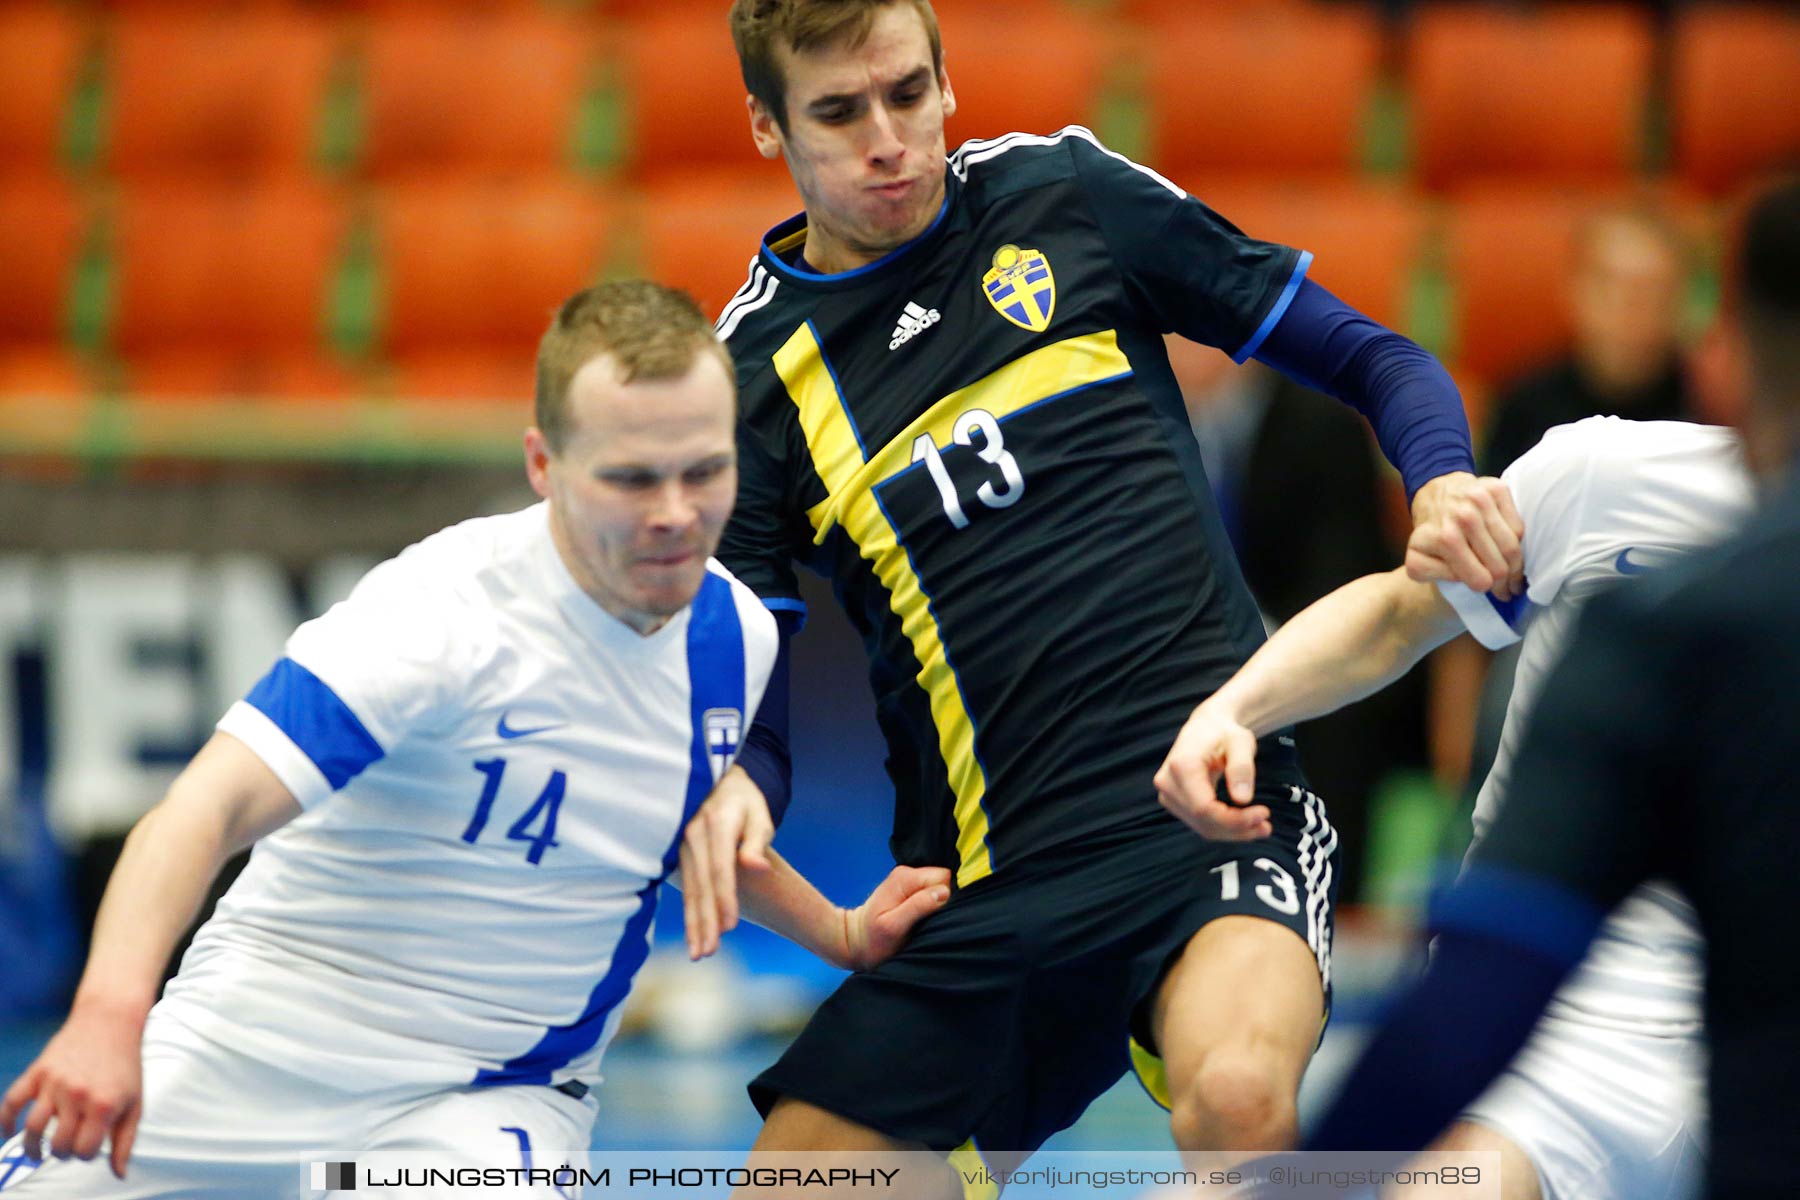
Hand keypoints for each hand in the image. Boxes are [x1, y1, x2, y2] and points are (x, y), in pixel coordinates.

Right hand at [0, 998, 144, 1178]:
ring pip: (32, 1129)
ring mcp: (55, 1083)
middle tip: (66, 1146)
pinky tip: (10, 1132)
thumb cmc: (126, 1064)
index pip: (85, 1151)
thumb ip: (127, 1140)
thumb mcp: (135, 1101)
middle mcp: (78, 1095)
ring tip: (38, 1151)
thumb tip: (119, 1174)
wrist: (110, 1020)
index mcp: (104, 1105)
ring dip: (32, 1147)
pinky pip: (12, 1101)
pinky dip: (5, 1121)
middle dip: (61, 1152)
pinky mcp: (38, 1071)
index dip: (86, 1154)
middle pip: (58, 1144)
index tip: (89, 1146)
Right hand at [679, 768, 774, 960]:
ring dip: (693, 922)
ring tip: (698, 952)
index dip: (724, 897)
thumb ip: (758, 840)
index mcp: (718, 823)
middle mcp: (693, 833)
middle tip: (708, 952)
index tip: (730, 926)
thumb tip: (755, 867)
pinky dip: (688, 911)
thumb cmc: (744, 799)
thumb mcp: (758, 812)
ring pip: (689, 889)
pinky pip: (685, 885)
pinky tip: (692, 932)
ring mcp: (681, 843)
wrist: (714, 777)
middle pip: (701, 884)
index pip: (720, 867)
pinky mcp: (677, 852)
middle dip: (704, 921)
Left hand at [842, 865, 951, 970]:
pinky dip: (930, 906)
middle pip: (943, 879)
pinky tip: (920, 918)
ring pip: (938, 886)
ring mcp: (908, 880)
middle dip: (941, 900)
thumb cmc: (873, 939)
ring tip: (921, 922)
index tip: (933, 915)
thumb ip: (918, 906)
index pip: (943, 877)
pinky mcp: (909, 889)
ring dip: (935, 905)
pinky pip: (931, 892)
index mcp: (905, 878)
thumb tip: (944, 893)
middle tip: (926, 920)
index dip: (945, 896)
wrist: (854, 941)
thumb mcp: (894, 926)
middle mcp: (908, 873)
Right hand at [1153, 703, 1271, 840]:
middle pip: (1203, 821)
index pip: (1204, 808)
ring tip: (1261, 827)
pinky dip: (1225, 827)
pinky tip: (1245, 824)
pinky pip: (1200, 823)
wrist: (1207, 726)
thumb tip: (1242, 799)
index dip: (1234, 819)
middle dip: (1237, 828)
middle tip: (1266, 825)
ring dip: (1233, 832)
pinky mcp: (1175, 802)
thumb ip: (1241, 768)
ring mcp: (1168, 794)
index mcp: (1181, 766)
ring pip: (1202, 827)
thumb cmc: (1224, 732)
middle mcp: (1168, 782)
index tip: (1263, 814)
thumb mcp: (1240, 742)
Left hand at [1406, 472, 1524, 599]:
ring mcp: (1481, 500)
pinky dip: (1518, 541)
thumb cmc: (1431, 530)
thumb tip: (1460, 580)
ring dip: (1517, 566)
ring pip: (1513, 546)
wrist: (1436, 492)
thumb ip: (1431, 573)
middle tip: (1509, 590)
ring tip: (1514, 575)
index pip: (1480, 578)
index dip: (1488, 590)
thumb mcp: (1417, 557)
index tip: (1494, 594)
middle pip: (1500, 565)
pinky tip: (1509, 548)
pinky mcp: (1496, 489)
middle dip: (1506, 583)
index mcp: (1445, 539)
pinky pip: (1518, 526)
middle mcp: (1464, 517)